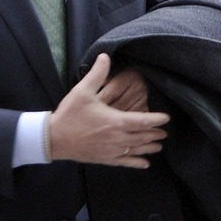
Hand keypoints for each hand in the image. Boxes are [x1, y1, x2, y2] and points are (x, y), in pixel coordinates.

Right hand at [48, 54, 168, 166]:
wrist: (54, 139)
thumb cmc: (69, 115)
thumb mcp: (82, 91)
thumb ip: (97, 74)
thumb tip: (105, 56)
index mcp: (115, 121)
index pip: (143, 121)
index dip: (156, 119)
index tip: (166, 118)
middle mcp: (117, 138)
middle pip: (142, 136)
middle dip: (155, 134)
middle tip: (164, 133)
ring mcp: (112, 150)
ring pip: (136, 150)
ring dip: (149, 148)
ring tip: (159, 146)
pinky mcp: (105, 158)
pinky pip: (125, 162)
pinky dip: (137, 163)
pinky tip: (145, 164)